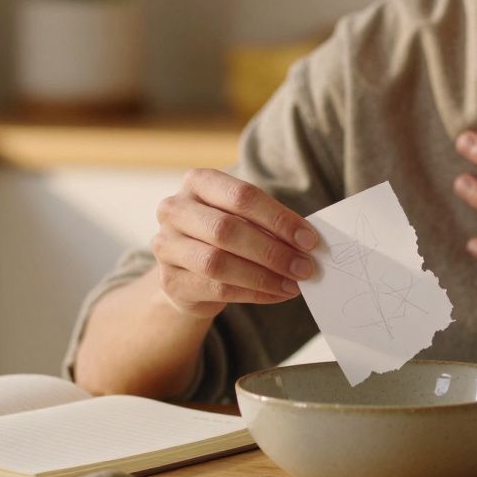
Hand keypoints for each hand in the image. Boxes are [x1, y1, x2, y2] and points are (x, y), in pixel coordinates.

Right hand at [151, 169, 319, 318]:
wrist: (189, 269)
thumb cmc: (225, 235)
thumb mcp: (244, 219)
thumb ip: (269, 225)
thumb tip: (307, 243)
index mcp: (198, 182)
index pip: (242, 196)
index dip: (278, 219)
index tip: (309, 239)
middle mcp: (175, 210)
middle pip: (227, 230)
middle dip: (272, 251)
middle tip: (304, 267)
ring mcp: (166, 246)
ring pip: (218, 263)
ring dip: (263, 276)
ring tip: (293, 283)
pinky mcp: (170, 281)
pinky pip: (217, 289)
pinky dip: (254, 293)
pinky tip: (277, 294)